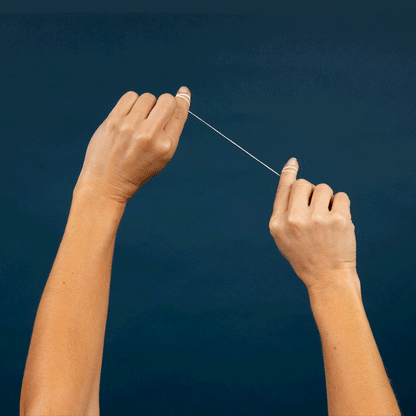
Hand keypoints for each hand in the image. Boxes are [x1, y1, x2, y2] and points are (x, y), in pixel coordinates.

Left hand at [73, 87, 190, 203]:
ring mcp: (130, 127)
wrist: (107, 183)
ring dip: (146, 105)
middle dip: (164, 103)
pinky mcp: (113, 121)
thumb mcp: (162, 156)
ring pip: (147, 97)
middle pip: (166, 100)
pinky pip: (130, 97)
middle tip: (155, 115)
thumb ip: (170, 130)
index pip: (179, 113)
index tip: (183, 91)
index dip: (183, 100)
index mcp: (166, 146)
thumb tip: (180, 97)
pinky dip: (131, 103)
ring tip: (138, 121)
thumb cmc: (138, 168)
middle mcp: (150, 135)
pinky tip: (128, 116)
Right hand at [269, 158, 356, 290]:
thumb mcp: (284, 237)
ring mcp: (317, 219)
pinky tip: (338, 222)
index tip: (293, 162)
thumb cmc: (305, 255)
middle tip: (315, 210)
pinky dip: (341, 205)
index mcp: (277, 224)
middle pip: (304, 184)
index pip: (283, 190)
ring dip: (327, 199)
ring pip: (324, 188)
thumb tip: (294, 180)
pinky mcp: (338, 220)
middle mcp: (294, 220)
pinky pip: (341, 196)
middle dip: (311, 192)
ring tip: (327, 220)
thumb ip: (285, 211)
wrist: (327, 278)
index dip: (289, 174)